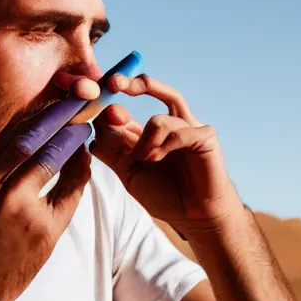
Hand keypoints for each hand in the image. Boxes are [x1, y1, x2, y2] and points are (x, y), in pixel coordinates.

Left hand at [91, 75, 239, 237]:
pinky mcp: (206, 137)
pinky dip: (165, 143)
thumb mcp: (130, 174)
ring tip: (145, 159)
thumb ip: (113, 152)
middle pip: (154, 88)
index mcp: (149, 132)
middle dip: (133, 83)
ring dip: (146, 139)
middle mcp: (170, 124)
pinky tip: (157, 158)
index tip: (94, 107)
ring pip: (160, 118)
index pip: (128, 110)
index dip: (110, 106)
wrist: (195, 217)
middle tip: (114, 83)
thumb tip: (94, 132)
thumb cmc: (166, 195)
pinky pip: (181, 131)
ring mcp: (189, 128)